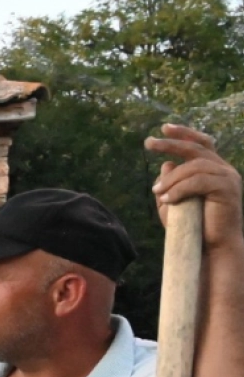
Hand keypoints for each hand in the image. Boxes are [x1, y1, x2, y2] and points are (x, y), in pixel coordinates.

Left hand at [148, 124, 243, 250]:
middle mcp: (223, 170)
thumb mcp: (173, 204)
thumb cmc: (192, 228)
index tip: (163, 128)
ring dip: (172, 179)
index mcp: (212, 169)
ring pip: (195, 167)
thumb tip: (165, 164)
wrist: (212, 248)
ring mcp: (228, 178)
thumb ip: (169, 184)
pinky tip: (167, 199)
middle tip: (148, 143)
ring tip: (158, 192)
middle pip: (196, 149)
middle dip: (171, 143)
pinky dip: (180, 189)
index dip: (183, 134)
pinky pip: (199, 182)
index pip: (200, 144)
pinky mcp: (228, 190)